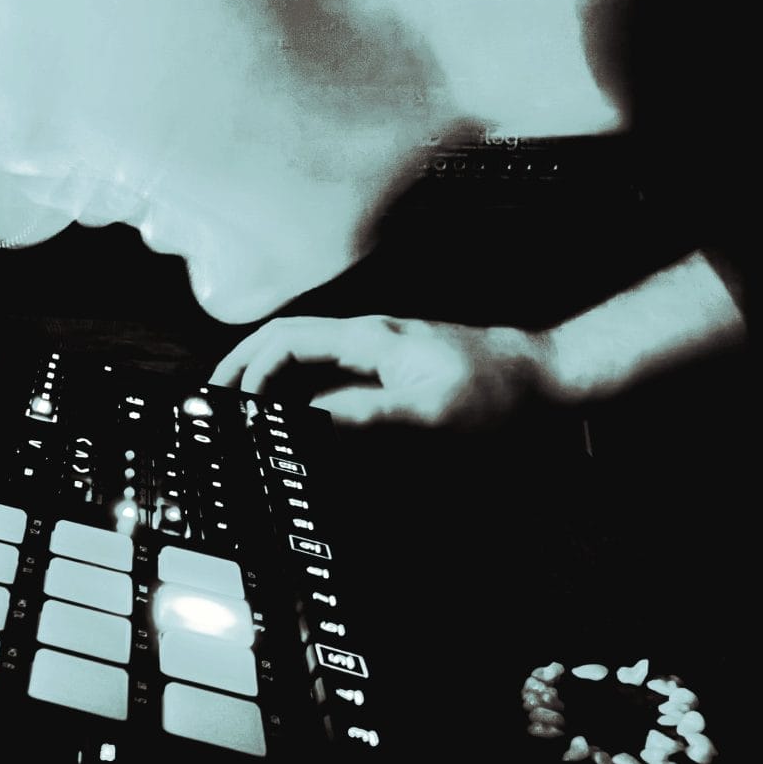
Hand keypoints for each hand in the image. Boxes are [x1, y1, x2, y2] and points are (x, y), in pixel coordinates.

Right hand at [209, 315, 554, 427]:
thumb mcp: (431, 414)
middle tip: (216, 400)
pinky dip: (298, 389)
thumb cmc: (497, 395)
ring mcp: (377, 352)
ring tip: (244, 408)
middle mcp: (366, 338)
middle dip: (244, 366)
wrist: (546, 378)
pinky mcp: (390, 368)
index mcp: (368, 339)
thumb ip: (365, 418)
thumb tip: (305, 424)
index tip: (236, 406)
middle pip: (285, 340)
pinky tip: (296, 414)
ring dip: (268, 377)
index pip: (286, 340)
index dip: (252, 370)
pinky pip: (328, 372)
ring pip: (304, 355)